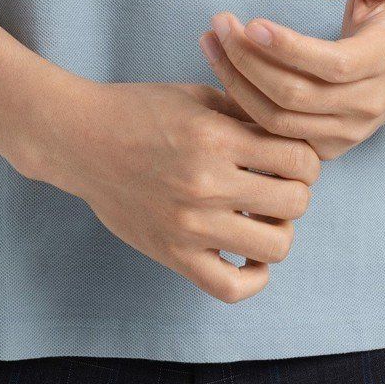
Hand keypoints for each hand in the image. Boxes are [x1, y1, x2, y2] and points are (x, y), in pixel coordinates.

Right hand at [40, 80, 322, 303]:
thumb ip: (246, 113)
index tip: (291, 156)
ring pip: (275, 246)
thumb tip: (293, 134)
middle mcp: (207, 184)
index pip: (299, 159)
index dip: (306, 158)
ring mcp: (190, 225)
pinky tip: (249, 254)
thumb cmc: (139, 110)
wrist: (79, 139)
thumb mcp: (196, 96)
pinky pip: (230, 287)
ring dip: (279, 230)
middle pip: (295, 203)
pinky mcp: (173, 254)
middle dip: (296, 191)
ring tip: (263, 216)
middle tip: (278, 184)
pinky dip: (253, 277)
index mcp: (216, 137)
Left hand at [198, 0, 384, 160]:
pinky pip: (275, 135)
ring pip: (279, 119)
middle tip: (220, 25)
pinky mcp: (326, 146)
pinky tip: (224, 72)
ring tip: (211, 43)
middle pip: (295, 95)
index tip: (251, 23)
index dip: (289, 48)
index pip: (333, 65)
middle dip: (249, 60)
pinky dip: (243, 106)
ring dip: (236, 82)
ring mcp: (347, 132)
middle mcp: (367, 104)